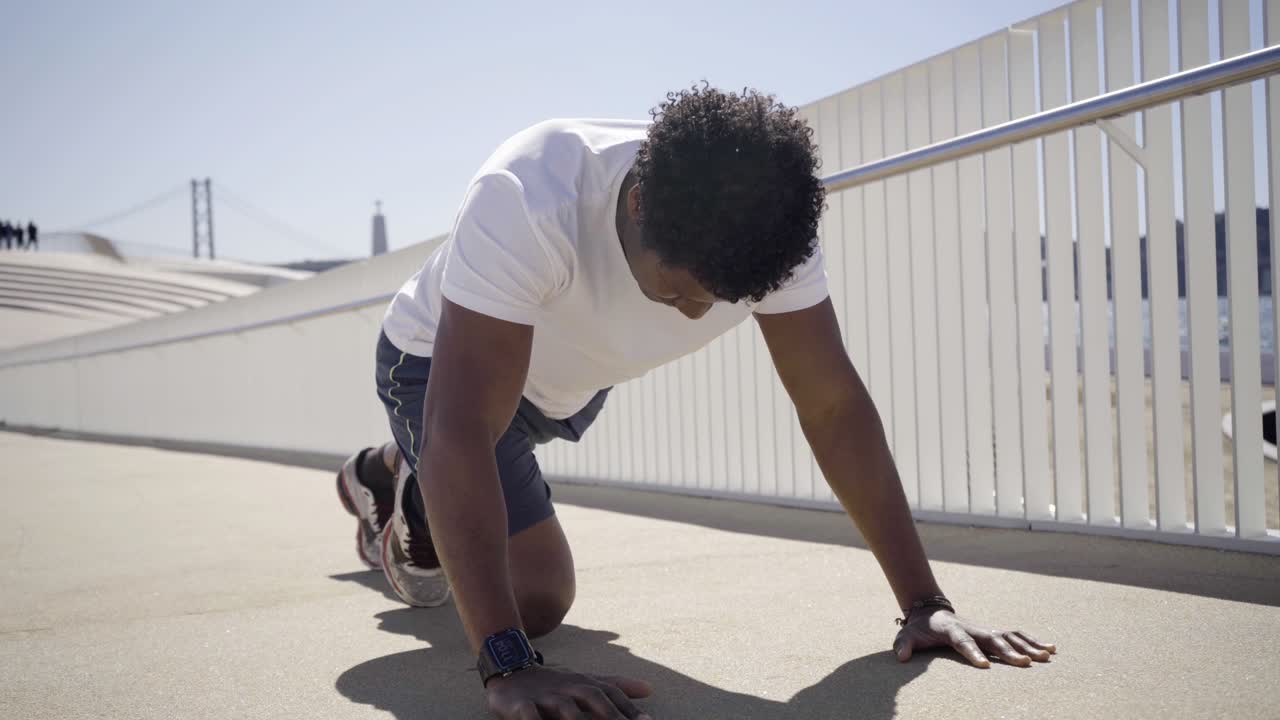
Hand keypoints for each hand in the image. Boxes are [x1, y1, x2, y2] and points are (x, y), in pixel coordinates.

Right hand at [485, 665, 653, 718]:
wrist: (511, 671)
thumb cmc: (556, 684)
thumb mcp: (586, 682)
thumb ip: (617, 687)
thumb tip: (650, 689)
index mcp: (584, 684)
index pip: (611, 694)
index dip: (629, 708)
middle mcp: (567, 689)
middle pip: (592, 698)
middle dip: (610, 714)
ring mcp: (545, 698)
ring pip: (564, 709)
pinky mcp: (521, 706)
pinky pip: (529, 715)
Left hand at [893, 608, 1056, 667]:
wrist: (930, 611)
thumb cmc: (919, 628)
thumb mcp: (907, 635)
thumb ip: (903, 645)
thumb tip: (901, 658)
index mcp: (952, 630)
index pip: (963, 642)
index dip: (973, 653)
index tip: (985, 666)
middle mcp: (972, 628)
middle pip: (993, 639)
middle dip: (1009, 652)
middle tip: (1027, 663)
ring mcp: (984, 628)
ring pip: (1009, 635)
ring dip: (1028, 645)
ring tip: (1048, 656)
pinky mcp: (992, 631)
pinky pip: (1016, 635)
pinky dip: (1033, 641)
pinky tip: (1051, 649)